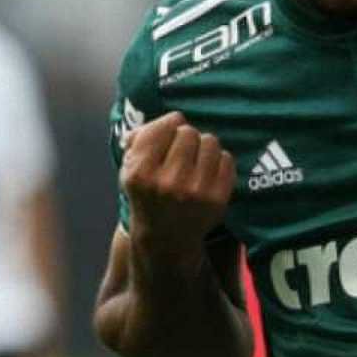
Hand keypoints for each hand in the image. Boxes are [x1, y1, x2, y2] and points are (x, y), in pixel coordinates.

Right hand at [119, 112, 236, 274]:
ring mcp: (195, 192)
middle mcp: (167, 183)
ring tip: (195, 161)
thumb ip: (140, 139)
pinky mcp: (217, 199)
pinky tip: (207, 173)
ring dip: (204, 147)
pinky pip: (227, 159)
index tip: (169, 133)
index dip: (168, 125)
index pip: (164, 127)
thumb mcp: (130, 169)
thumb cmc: (148, 194)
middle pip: (188, 132)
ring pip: (210, 141)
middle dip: (185, 138)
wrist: (166, 238)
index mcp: (140, 173)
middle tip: (182, 152)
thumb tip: (170, 118)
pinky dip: (219, 161)